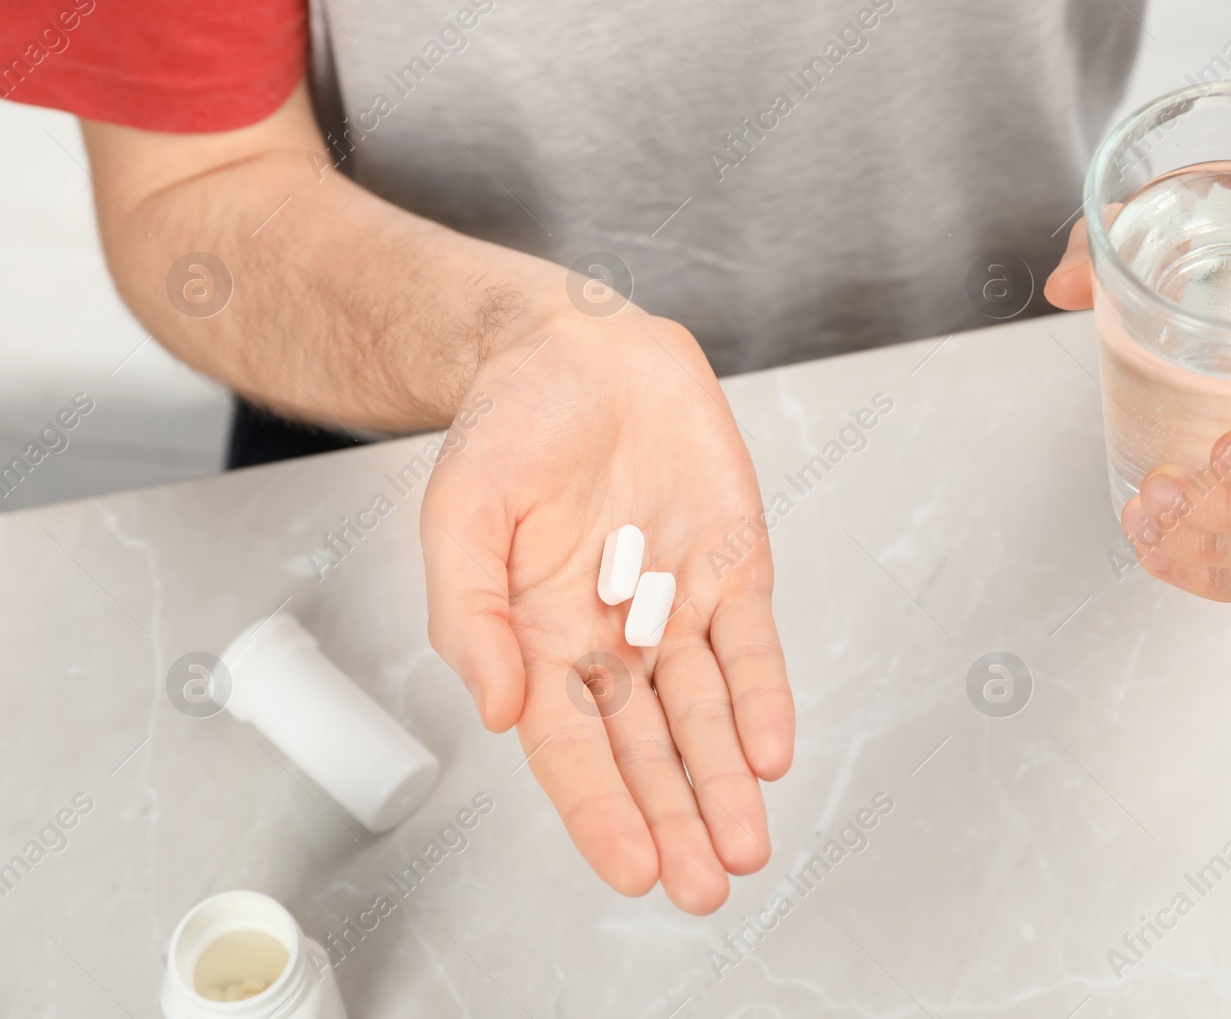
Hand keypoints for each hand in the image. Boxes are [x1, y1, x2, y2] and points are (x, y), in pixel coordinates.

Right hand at [420, 303, 793, 912]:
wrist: (578, 348)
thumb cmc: (508, 427)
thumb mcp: (461, 513)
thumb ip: (471, 615)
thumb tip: (495, 708)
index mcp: (538, 638)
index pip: (570, 747)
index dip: (602, 810)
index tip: (635, 867)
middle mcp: (610, 637)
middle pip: (646, 748)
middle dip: (676, 819)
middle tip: (704, 882)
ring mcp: (676, 606)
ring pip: (705, 713)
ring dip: (726, 780)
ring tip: (745, 842)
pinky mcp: (733, 567)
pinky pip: (751, 646)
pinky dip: (762, 698)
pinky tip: (770, 750)